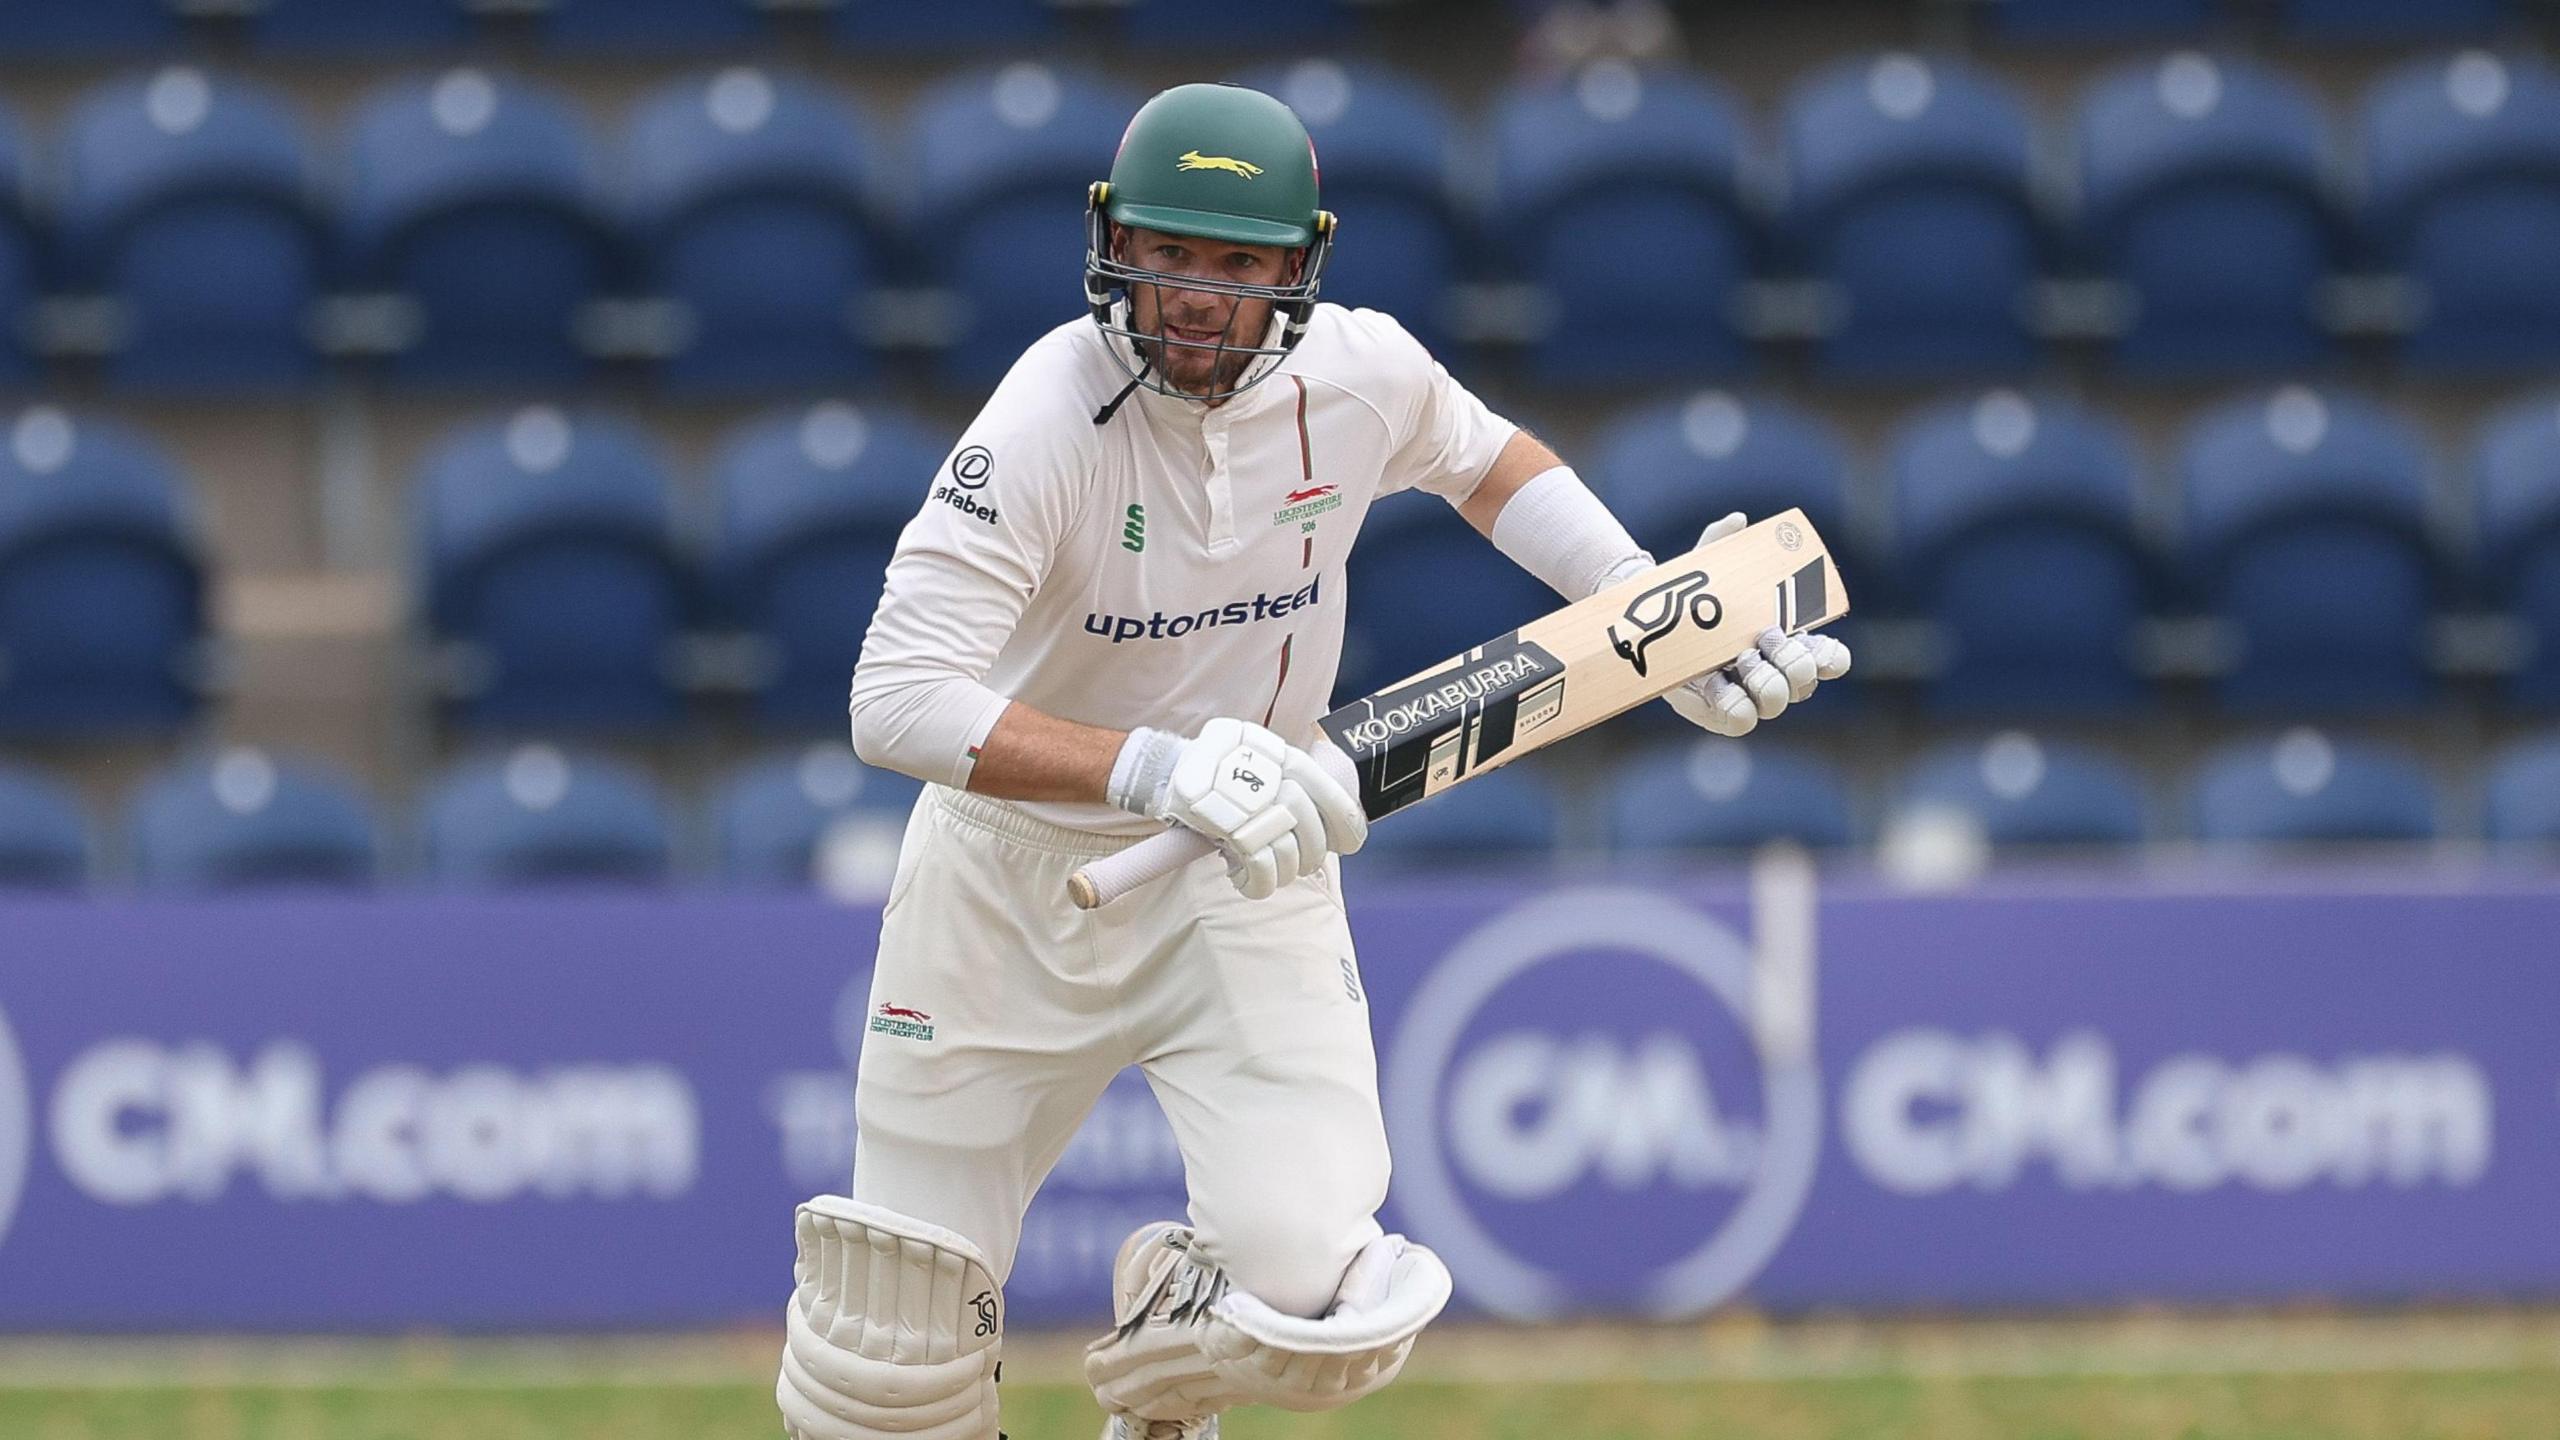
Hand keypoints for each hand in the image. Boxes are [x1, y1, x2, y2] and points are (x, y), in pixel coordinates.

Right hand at [1114, 719, 1364, 898]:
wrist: (1171, 770)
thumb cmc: (1220, 770)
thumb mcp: (1263, 759)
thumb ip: (1295, 780)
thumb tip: (1330, 820)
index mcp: (1290, 762)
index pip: (1336, 799)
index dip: (1348, 829)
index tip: (1348, 845)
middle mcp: (1279, 783)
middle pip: (1314, 838)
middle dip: (1308, 859)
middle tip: (1294, 863)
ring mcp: (1258, 808)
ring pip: (1292, 858)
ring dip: (1282, 874)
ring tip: (1265, 870)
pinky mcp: (1235, 831)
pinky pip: (1264, 871)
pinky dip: (1260, 884)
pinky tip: (1248, 882)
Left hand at [1662, 513, 1852, 736]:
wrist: (1647, 620)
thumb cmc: (1692, 594)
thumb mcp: (1706, 565)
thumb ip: (1722, 541)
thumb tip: (1737, 521)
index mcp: (1787, 639)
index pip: (1828, 658)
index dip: (1831, 657)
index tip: (1821, 646)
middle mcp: (1774, 671)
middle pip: (1804, 681)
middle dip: (1792, 661)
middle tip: (1766, 637)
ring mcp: (1748, 694)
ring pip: (1776, 703)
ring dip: (1765, 681)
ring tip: (1739, 658)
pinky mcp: (1719, 713)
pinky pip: (1739, 721)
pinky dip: (1734, 704)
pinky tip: (1717, 682)